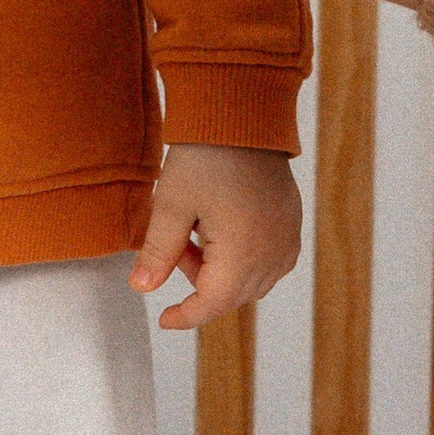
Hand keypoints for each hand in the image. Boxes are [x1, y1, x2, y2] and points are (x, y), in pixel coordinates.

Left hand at [130, 141, 302, 329]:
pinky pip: (268, 261)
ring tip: (193, 231)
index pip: (213, 303)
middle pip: (233, 295)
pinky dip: (240, 259)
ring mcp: (287, 238)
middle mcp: (274, 252)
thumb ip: (157, 251)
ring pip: (251, 280)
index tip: (165, 319)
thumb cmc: (204, 156)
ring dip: (219, 271)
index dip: (186, 315)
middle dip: (198, 283)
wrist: (241, 115)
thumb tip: (142, 288)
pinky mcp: (291, 224)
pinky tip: (217, 230)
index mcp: (244, 253)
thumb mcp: (171, 204)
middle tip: (174, 245)